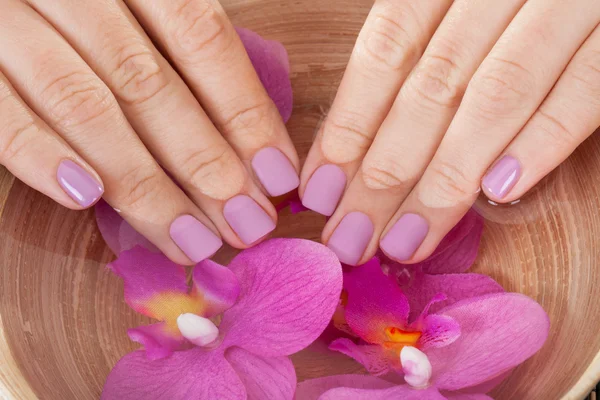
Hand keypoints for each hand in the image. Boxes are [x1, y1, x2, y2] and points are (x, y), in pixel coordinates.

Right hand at [0, 0, 299, 263]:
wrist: (2, 0)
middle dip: (205, 163)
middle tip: (246, 224)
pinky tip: (86, 199)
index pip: (201, 39)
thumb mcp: (129, 12)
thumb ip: (176, 59)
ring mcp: (7, 18)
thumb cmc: (75, 12)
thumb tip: (249, 146)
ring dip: (144, 182)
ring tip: (190, 238)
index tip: (278, 177)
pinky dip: (42, 155)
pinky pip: (0, 112)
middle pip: (150, 83)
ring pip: (87, 105)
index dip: (245, 112)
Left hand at [300, 0, 599, 264]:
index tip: (319, 190)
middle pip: (431, 87)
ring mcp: (570, 0)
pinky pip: (582, 89)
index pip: (386, 49)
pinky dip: (539, 141)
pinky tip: (496, 193)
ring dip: (445, 178)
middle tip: (349, 237)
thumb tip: (362, 146)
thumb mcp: (463, 4)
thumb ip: (424, 54)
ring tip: (406, 240)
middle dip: (384, 172)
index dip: (349, 124)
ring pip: (495, 95)